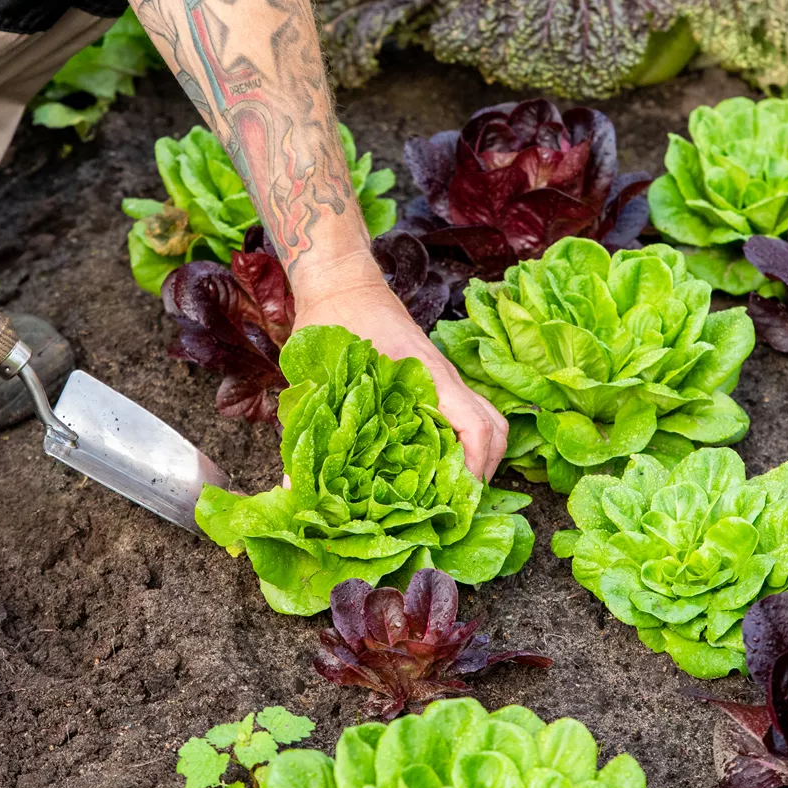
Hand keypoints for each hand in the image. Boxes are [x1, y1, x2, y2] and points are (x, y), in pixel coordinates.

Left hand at [290, 266, 508, 480]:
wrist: (341, 282)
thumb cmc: (330, 323)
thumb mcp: (314, 380)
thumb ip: (307, 432)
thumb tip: (292, 488)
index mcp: (426, 376)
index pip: (476, 426)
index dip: (474, 467)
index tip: (453, 501)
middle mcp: (445, 378)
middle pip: (495, 428)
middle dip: (483, 471)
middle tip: (453, 505)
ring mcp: (445, 378)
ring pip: (488, 420)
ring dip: (480, 457)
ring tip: (449, 491)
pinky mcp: (436, 379)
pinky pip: (469, 413)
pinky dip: (465, 440)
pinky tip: (434, 463)